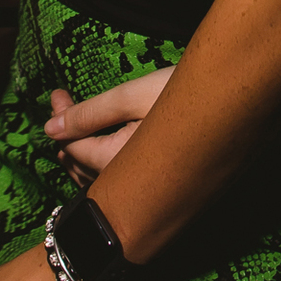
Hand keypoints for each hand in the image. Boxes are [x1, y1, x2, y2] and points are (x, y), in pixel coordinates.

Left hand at [44, 69, 173, 186]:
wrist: (230, 108)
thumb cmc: (182, 96)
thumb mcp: (130, 97)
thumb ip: (88, 114)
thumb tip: (50, 128)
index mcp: (114, 161)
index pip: (72, 145)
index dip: (60, 118)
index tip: (58, 93)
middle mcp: (124, 181)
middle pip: (80, 164)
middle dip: (67, 134)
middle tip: (63, 104)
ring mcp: (140, 187)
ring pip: (95, 176)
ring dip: (80, 151)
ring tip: (74, 128)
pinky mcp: (155, 184)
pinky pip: (114, 180)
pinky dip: (98, 163)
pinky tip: (100, 150)